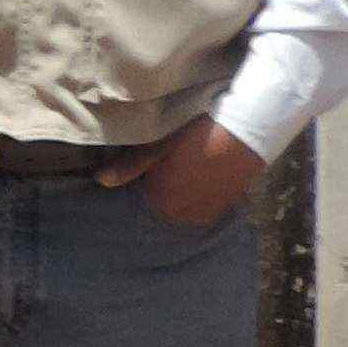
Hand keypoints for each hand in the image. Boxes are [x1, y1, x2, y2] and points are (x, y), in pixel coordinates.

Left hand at [99, 113, 264, 230]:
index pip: (141, 195)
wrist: (248, 131)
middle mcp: (182, 215)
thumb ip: (129, 166)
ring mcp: (206, 213)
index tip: (151, 160)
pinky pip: (202, 204)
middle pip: (162, 202)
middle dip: (161, 185)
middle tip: (170, 158)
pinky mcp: (226, 206)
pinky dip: (199, 192)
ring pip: (183, 204)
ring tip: (188, 163)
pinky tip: (203, 171)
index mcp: (161, 201)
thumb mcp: (159, 145)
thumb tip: (99, 181)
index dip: (143, 176)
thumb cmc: (195, 134)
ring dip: (181, 190)